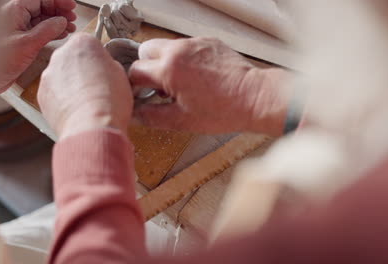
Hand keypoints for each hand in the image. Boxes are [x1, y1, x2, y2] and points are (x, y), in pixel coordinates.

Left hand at [0, 0, 76, 92]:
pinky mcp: (21, 40)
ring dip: (57, 22)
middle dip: (59, 11)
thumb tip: (61, 21)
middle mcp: (15, 17)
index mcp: (13, 11)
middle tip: (72, 17)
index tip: (70, 5)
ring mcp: (18, 28)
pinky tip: (60, 34)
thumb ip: (47, 30)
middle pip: (41, 6)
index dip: (57, 1)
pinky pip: (39, 30)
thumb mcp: (28, 44)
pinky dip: (52, 31)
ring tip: (69, 27)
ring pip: (41, 18)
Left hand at [38, 33, 133, 139]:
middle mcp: (61, 54)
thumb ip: (109, 65)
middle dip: (82, 70)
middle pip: (72, 58)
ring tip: (86, 103)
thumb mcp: (121, 75)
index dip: (99, 59)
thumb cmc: (110, 101)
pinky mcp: (40, 95)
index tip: (104, 70)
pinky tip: (76, 111)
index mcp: (83, 43)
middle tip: (97, 87)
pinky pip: (53, 94)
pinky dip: (62, 101)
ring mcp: (48, 75)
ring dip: (71, 86)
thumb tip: (105, 69)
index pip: (89, 43)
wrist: (91, 127)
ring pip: (61, 76)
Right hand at [129, 37, 286, 133]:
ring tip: (179, 83)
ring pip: (167, 46)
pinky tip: (196, 76)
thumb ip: (152, 116)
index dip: (133, 86)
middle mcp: (179, 50)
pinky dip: (185, 58)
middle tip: (158, 86)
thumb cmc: (223, 111)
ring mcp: (194, 43)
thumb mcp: (182, 120)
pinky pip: (186, 46)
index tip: (140, 95)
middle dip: (147, 68)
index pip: (135, 71)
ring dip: (165, 62)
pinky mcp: (208, 41)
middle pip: (146, 51)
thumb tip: (136, 114)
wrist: (254, 98)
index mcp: (169, 69)